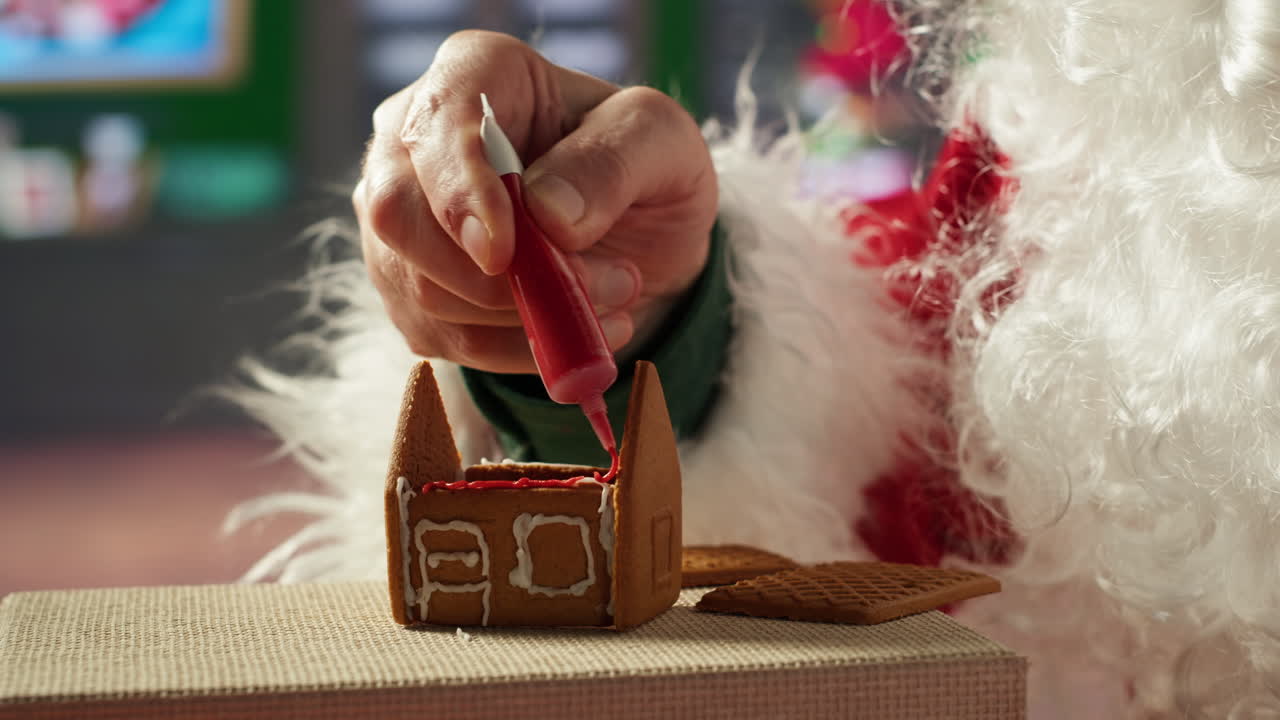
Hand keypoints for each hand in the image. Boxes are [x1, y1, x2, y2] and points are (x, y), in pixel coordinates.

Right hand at [353, 31, 717, 373]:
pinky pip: (441, 337)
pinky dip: (513, 351)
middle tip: (604, 287)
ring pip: (420, 288)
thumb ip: (611, 163)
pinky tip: (571, 330)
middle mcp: (414, 140)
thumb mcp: (660, 141)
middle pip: (400, 216)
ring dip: (522, 317)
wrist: (639, 232)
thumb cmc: (642, 164)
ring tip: (611, 300)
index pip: (434, 127)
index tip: (503, 253)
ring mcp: (402, 218)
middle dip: (495, 278)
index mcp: (474, 74)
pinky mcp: (410, 286)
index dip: (458, 192)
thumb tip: (545, 214)